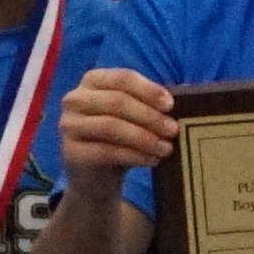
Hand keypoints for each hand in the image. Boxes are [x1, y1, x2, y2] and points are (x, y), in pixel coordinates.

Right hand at [57, 59, 179, 194]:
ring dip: (144, 137)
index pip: (123, 77)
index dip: (148, 90)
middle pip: (117, 101)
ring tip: (166, 148)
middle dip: (149, 116)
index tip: (171, 105)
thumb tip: (185, 95)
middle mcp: (75, 99)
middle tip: (173, 130)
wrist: (96, 176)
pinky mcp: (70, 152)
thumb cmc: (119, 138)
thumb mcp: (134, 116)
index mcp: (93, 80)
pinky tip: (152, 160)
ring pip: (111, 126)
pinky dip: (134, 156)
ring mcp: (69, 125)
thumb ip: (151, 103)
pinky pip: (106, 151)